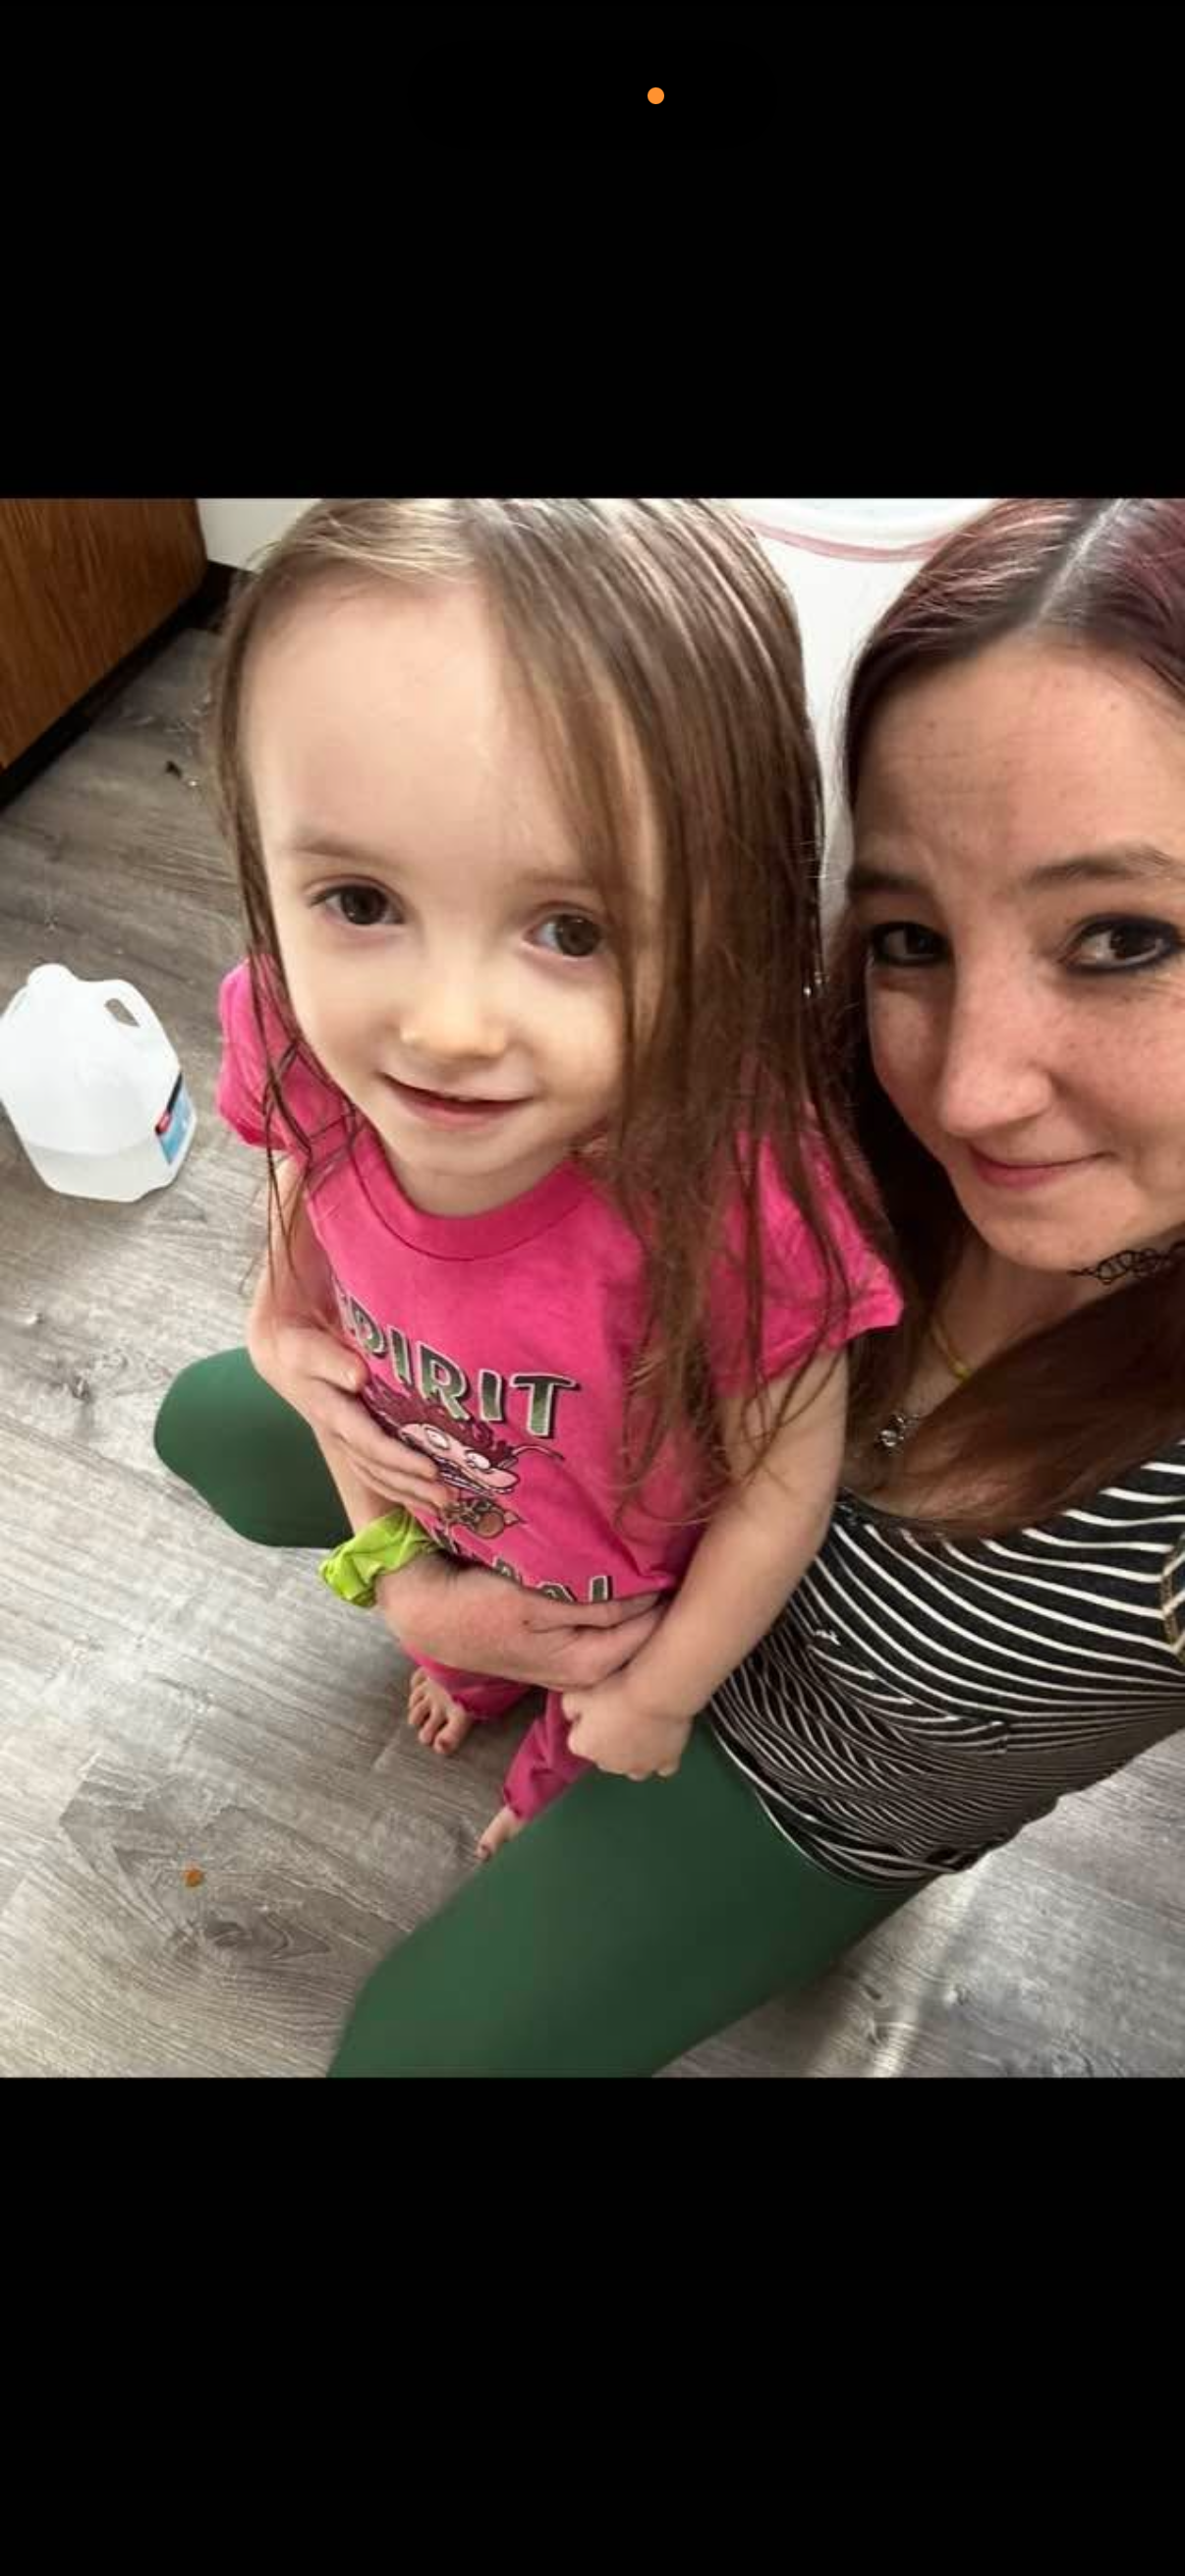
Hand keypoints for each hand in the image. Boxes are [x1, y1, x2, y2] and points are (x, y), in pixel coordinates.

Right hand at [250, 1314, 449, 1519]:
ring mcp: (348, 1443)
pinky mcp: (355, 1444)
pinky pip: (377, 1475)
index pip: (368, 1442)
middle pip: (378, 1469)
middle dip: (412, 1485)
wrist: (283, 1356)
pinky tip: (426, 1499)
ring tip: (445, 1503)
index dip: (399, 1458)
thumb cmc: (300, 1348)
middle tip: (447, 1496)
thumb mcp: (308, 1349)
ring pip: (378, 1477)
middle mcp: (341, 1435)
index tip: (431, 1469)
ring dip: (410, 1493)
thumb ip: (331, 1360)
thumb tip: (358, 1375)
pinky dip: (400, 1489)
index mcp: (332, 1413)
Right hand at [375, 1555, 664, 1692]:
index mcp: (588, 1665)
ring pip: (624, 1631)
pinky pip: (604, 1628)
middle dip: (659, 1600)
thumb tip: (649, 1597)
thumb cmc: (477, 1607)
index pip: (652, 1631)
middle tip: (670, 1554)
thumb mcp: (535, 1603)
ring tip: (648, 1560)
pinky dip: (615, 1606)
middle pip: (643, 1635)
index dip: (670, 1597)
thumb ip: (594, 1607)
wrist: (431, 1616)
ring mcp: (576, 1664)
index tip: (680, 1559)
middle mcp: (589, 1673)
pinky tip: (617, 1577)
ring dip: (637, 1600)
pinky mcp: (563, 1649)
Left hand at [560, 1669, 693, 1781]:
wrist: (654, 1694)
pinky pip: (662, 1766)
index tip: (597, 1706)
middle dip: (609, 1741)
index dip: (586, 1722)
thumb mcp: (575, 1692)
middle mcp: (610, 1765)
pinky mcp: (666, 1762)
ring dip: (633, 1754)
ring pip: (633, 1767)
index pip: (577, 1739)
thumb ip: (568, 1707)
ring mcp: (640, 1767)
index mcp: (585, 1748)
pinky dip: (662, 1757)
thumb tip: (570, 1715)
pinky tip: (663, 1741)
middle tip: (620, 1713)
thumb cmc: (614, 1691)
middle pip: (605, 1756)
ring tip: (641, 1729)